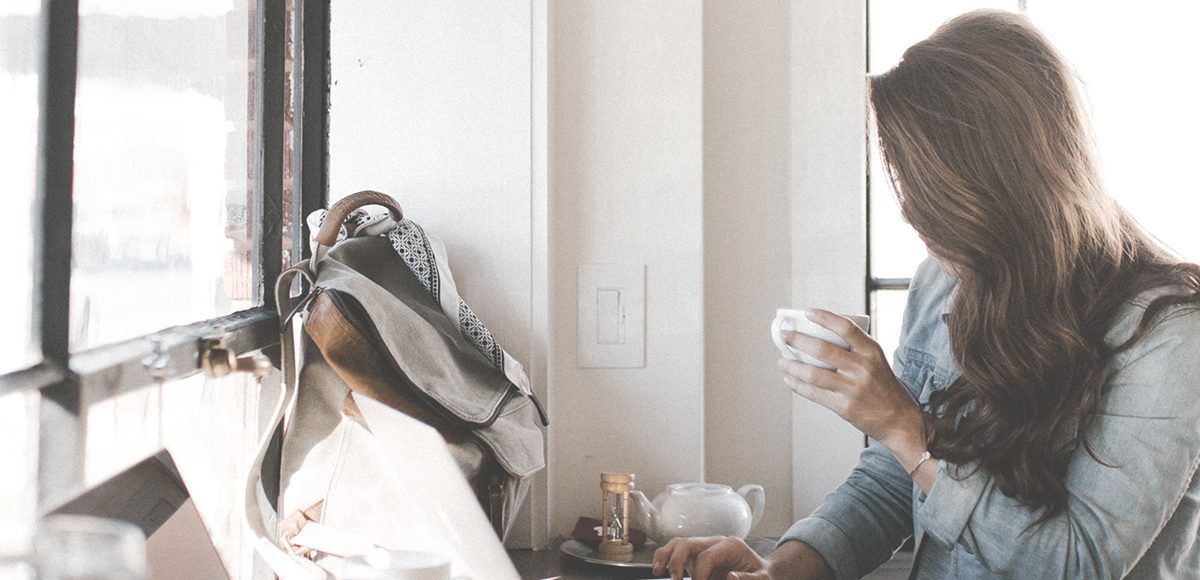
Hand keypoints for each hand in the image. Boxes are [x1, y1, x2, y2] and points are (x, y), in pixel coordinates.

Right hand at [652, 536, 769, 579]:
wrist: (761, 571)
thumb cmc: (761, 574)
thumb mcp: (763, 578)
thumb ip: (748, 578)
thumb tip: (730, 577)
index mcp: (731, 545)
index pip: (706, 556)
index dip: (700, 574)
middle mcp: (715, 542)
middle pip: (688, 543)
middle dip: (676, 560)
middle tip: (674, 579)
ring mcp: (705, 547)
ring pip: (679, 543)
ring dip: (666, 556)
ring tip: (657, 571)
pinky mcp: (697, 555)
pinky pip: (677, 551)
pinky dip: (666, 557)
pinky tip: (659, 568)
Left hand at [778, 309, 922, 449]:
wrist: (899, 419)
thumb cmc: (883, 386)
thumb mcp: (876, 360)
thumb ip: (855, 348)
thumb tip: (819, 334)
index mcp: (871, 351)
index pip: (846, 327)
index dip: (824, 317)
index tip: (807, 312)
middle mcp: (863, 368)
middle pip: (823, 349)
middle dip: (798, 341)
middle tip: (784, 335)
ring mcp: (853, 388)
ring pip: (813, 374)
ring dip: (792, 366)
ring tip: (781, 361)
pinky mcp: (844, 407)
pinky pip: (814, 393)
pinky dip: (797, 385)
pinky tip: (789, 379)